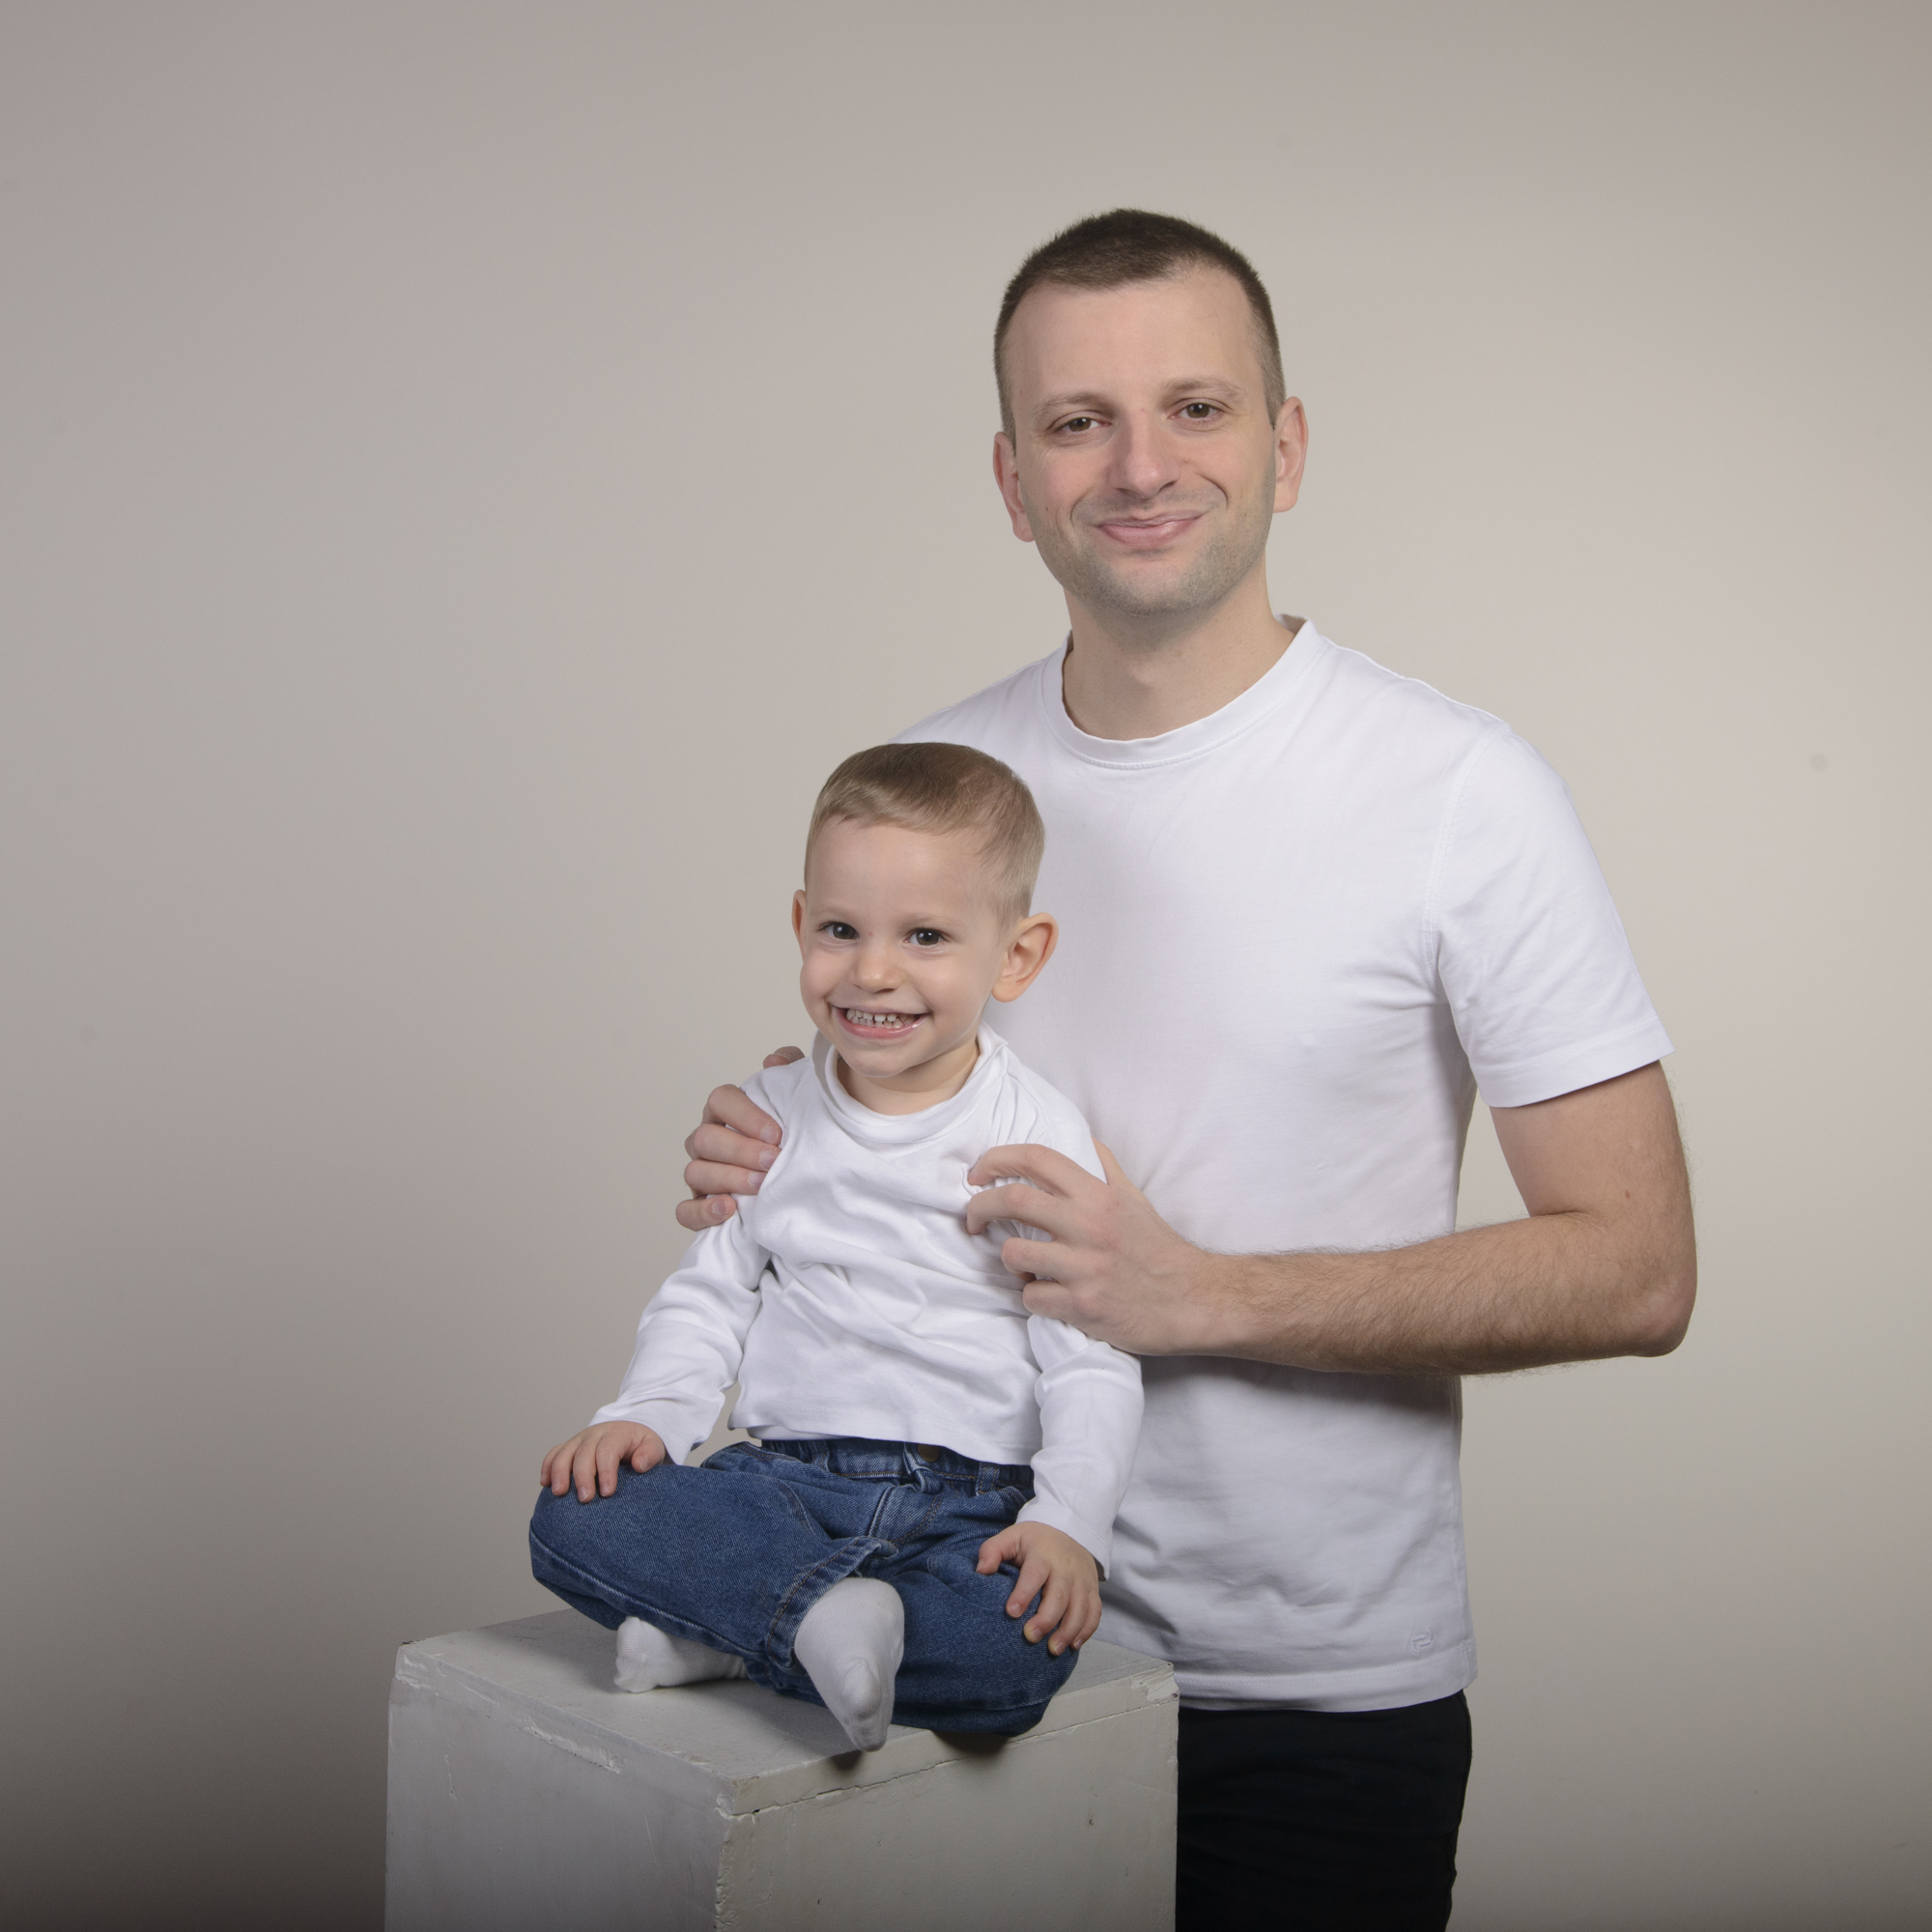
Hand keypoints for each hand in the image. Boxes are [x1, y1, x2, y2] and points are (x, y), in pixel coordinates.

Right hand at [539, 1421, 667, 1500]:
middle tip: (585, 1499)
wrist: (629, 1431)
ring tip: (560, 1493)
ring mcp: (579, 1441)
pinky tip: (545, 1484)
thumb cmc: (640, 1445)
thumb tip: (639, 1465)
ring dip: (559, 1472)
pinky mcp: (569, 1448)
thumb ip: (650, 1454)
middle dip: (583, 1477)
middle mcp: (594, 1435)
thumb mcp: (653, 1446)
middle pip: (583, 1453)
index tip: (607, 1492)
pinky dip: (547, 1467)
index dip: (606, 1471)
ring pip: (564, 1453)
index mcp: (615, 1433)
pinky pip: (553, 1454)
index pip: (607, 1450)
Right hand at [676, 1048, 803, 1231]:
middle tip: (773, 1160)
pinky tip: (729, 1209)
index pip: (720, 1100)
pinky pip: (686, 1212)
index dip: (744, 1115)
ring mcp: (701, 1176)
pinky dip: (702, 1212)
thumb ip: (790, 1072)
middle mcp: (708, 1142)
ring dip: (728, 1178)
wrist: (802, 1189)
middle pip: (704, 1138)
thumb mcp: (800, 1103)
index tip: (777, 1133)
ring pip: (694, 1172)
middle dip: (740, 1150)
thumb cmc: (793, 1140)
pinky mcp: (700, 1209)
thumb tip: (774, 1060)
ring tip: (761, 1186)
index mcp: (726, 1113)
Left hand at [965, 1141, 1214, 1355]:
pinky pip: (1031, 1298)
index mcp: (1099, 1195)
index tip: (977, 1173)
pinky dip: (1032, 1297)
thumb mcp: (1134, 1198)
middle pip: (1011, 1200)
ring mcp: (1085, 1268)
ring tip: (1021, 1265)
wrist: (1192, 1300)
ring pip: (1013, 1255)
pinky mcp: (1082, 1306)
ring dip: (1007, 1260)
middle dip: (978, 1207)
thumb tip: (1080, 1140)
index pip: (1036, 1158)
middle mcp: (1090, 1226)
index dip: (996, 1159)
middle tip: (972, 1220)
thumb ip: (1104, 1168)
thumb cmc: (1158, 1249)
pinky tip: (1048, 1295)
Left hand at [975, 1520, 1101, 1655]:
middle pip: (1059, 1596)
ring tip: (1053, 1649)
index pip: (1034, 1574)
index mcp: (1043, 1554)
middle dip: (1046, 1619)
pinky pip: (1094, 1612)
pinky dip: (1087, 1630)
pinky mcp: (1092, 1590)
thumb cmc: (1034, 1541)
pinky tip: (1073, 1644)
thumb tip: (981, 1570)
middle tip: (1030, 1637)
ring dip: (1068, 1630)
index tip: (1011, 1612)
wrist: (1068, 1531)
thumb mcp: (1012, 1537)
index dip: (1024, 1594)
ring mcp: (1082, 1580)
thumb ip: (992, 1550)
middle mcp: (1065, 1568)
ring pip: (1080, 1607)